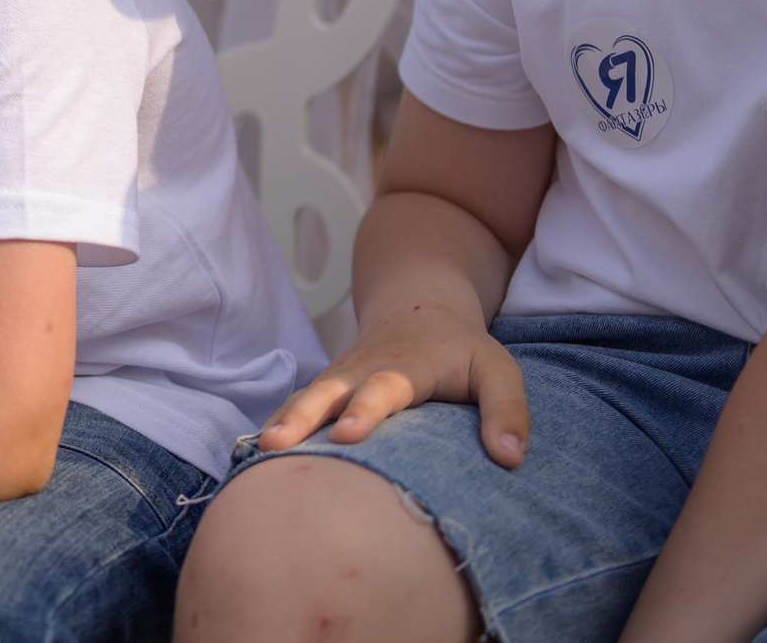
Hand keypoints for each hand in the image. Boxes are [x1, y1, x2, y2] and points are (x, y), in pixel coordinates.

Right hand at [256, 299, 529, 466]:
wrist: (417, 308)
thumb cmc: (461, 350)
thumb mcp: (498, 370)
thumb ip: (508, 410)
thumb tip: (511, 459)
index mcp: (406, 367)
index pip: (384, 388)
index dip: (365, 410)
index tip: (348, 434)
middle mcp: (363, 370)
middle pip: (327, 392)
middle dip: (302, 418)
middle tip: (277, 445)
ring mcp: (338, 377)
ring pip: (304, 399)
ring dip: (281, 423)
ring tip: (258, 452)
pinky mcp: (325, 388)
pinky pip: (296, 406)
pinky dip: (276, 424)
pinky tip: (255, 455)